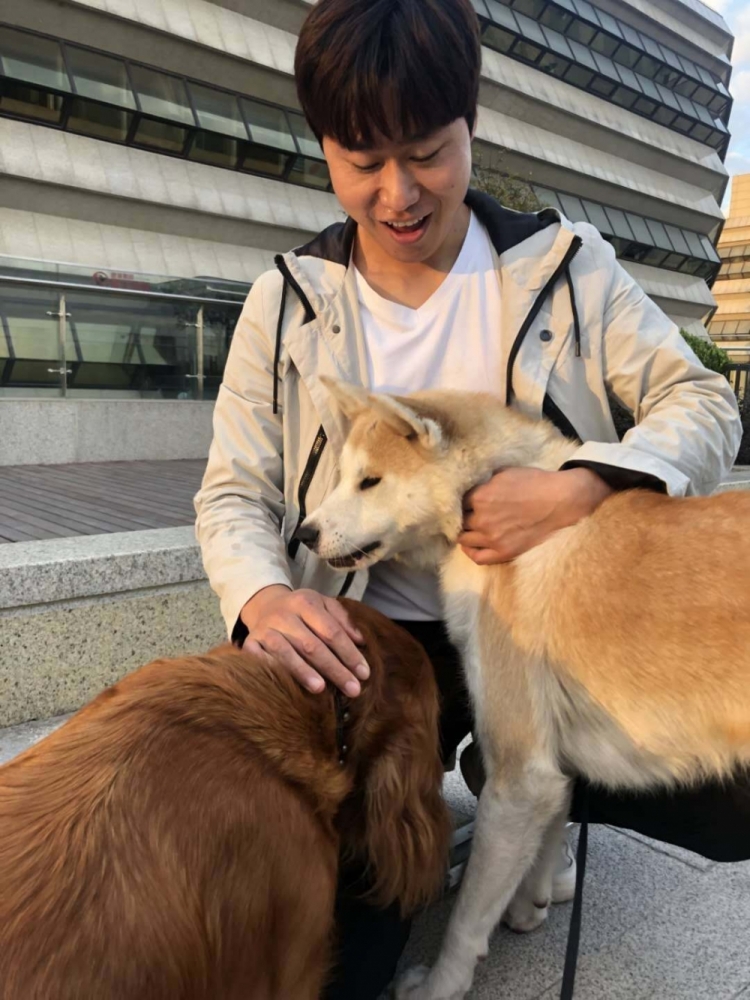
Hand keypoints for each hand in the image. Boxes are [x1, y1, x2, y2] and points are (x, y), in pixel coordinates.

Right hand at [239, 586, 369, 695]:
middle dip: (334, 669)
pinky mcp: (250, 642)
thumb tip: (362, 642)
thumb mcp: (323, 605)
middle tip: (353, 689)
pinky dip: (271, 671)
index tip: (364, 674)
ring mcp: (265, 629)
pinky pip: (259, 659)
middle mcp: (284, 614)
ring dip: (303, 672)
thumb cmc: (301, 610)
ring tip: (321, 689)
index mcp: (306, 602)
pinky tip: (284, 685)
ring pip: (286, 653)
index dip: (349, 653)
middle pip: (312, 645)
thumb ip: (343, 621)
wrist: (264, 605)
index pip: (331, 631)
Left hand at [458, 467, 613, 565]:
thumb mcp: (505, 472)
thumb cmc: (536, 483)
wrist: (561, 501)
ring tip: (470, 529)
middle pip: (459, 520)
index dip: (463, 500)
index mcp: (480, 496)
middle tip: (469, 514)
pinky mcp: (503, 552)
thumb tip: (473, 485)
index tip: (467, 501)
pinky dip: (470, 552)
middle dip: (463, 516)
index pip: (459, 501)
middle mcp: (482, 518)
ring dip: (465, 533)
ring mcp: (492, 538)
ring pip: (464, 539)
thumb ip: (485, 481)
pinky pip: (477, 557)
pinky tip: (472, 545)